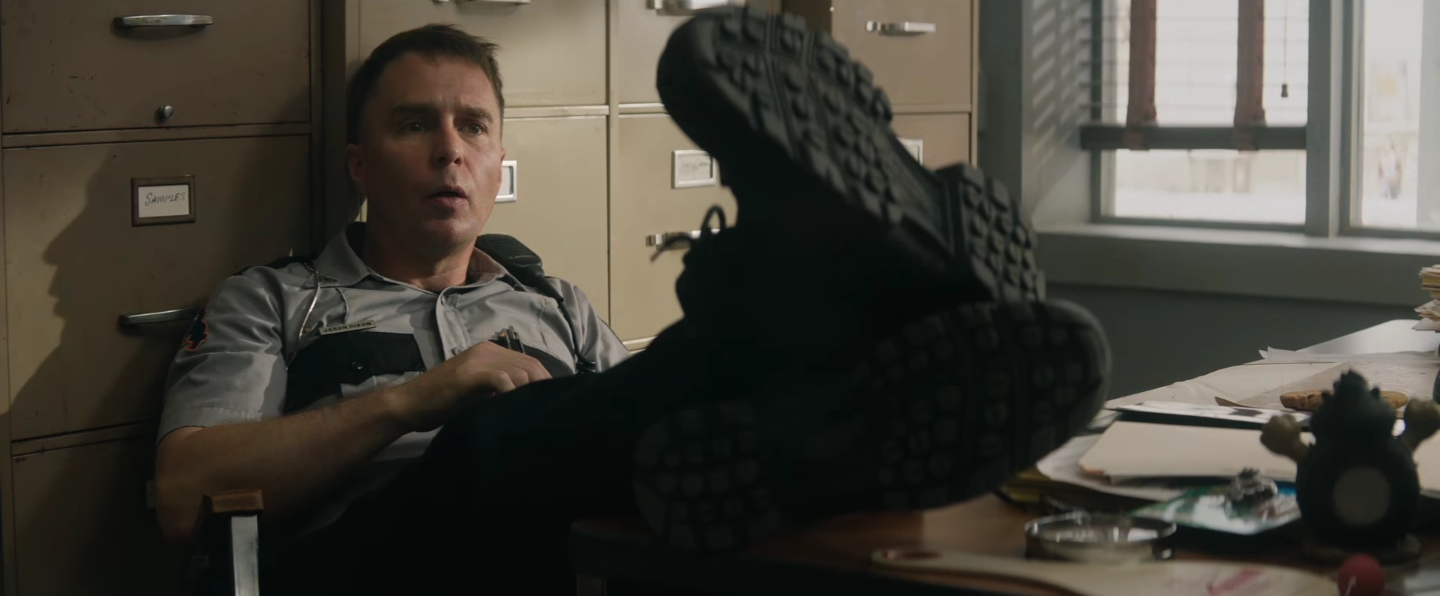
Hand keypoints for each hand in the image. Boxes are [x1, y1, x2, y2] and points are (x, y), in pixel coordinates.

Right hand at [389, 341, 550, 431]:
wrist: (408, 405)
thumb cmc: (441, 403)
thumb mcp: (477, 390)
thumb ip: (499, 387)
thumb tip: (528, 398)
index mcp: (490, 351)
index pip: (530, 362)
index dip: (545, 381)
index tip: (551, 401)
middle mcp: (487, 350)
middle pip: (530, 365)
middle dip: (543, 388)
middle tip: (546, 410)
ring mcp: (478, 359)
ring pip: (520, 372)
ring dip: (528, 393)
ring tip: (529, 413)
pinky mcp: (470, 373)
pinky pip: (502, 380)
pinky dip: (512, 394)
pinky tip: (510, 409)